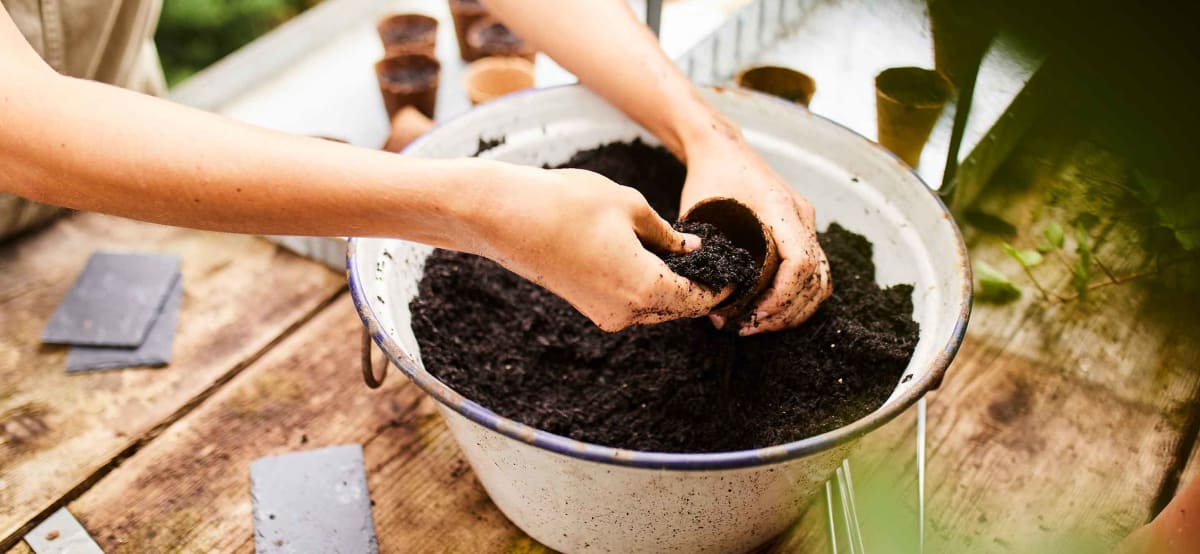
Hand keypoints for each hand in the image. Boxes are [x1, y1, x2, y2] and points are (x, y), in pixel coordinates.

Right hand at [466, 166, 730, 330]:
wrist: (504, 217)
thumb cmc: (567, 202)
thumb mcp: (629, 205)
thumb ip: (667, 233)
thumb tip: (692, 250)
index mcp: (646, 288)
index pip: (702, 298)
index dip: (725, 284)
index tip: (741, 267)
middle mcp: (628, 312)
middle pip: (682, 308)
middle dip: (703, 287)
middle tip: (723, 261)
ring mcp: (605, 314)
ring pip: (657, 307)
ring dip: (676, 287)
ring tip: (693, 256)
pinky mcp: (589, 307)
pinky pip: (634, 302)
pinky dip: (651, 286)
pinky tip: (656, 258)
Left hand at [680, 122, 831, 334]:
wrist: (722, 150)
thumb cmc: (707, 178)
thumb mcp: (700, 213)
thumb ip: (706, 252)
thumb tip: (706, 297)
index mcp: (780, 208)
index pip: (800, 263)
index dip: (782, 297)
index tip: (755, 314)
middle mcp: (801, 215)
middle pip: (816, 278)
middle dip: (786, 311)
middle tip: (751, 327)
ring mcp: (806, 222)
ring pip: (820, 279)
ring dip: (796, 308)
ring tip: (760, 323)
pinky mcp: (802, 229)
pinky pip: (815, 270)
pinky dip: (799, 295)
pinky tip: (773, 309)